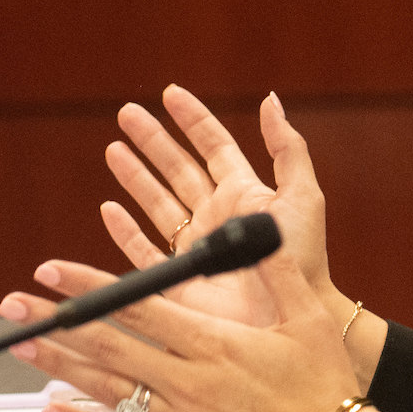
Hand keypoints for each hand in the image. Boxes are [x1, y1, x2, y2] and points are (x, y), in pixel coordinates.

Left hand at [0, 249, 392, 411]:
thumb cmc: (326, 391)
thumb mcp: (307, 318)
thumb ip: (275, 269)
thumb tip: (256, 226)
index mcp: (214, 342)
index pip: (136, 306)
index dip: (89, 286)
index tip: (53, 270)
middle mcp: (187, 381)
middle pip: (106, 345)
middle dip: (54, 322)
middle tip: (15, 305)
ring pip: (106, 389)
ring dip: (59, 366)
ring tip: (22, 348)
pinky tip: (57, 409)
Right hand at [99, 87, 336, 330]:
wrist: (288, 318)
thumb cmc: (303, 261)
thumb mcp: (302, 196)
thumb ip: (287, 148)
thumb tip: (270, 100)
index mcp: (244, 193)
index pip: (213, 146)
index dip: (192, 119)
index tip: (169, 94)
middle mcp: (216, 216)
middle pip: (177, 168)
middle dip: (152, 140)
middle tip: (126, 113)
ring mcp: (196, 247)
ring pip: (156, 202)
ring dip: (134, 176)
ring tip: (113, 149)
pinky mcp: (179, 279)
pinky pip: (143, 250)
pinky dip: (124, 229)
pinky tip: (109, 208)